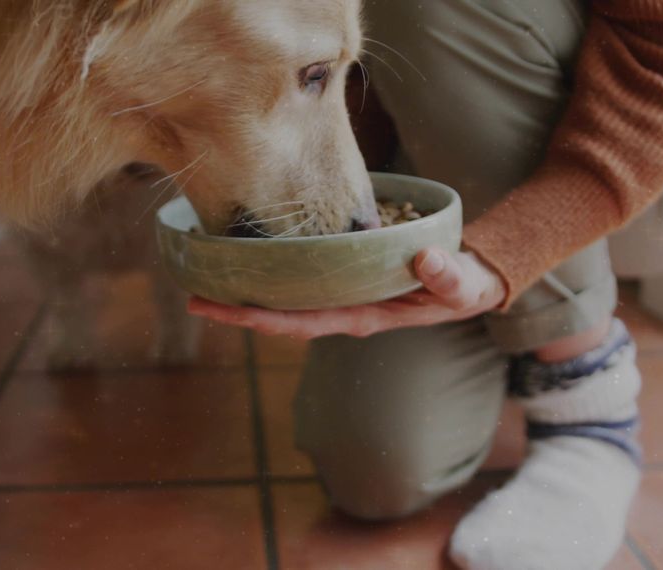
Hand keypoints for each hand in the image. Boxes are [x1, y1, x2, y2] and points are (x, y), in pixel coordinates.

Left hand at [187, 248, 506, 339]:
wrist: (470, 279)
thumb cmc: (465, 286)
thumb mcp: (464, 285)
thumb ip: (450, 278)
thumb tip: (427, 260)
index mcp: (363, 317)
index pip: (304, 324)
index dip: (263, 321)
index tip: (227, 313)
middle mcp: (343, 309)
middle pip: (280, 315)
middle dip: (238, 309)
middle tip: (192, 296)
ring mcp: (340, 294)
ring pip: (284, 296)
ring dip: (246, 288)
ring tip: (205, 273)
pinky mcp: (342, 275)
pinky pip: (298, 275)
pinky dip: (270, 267)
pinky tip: (245, 252)